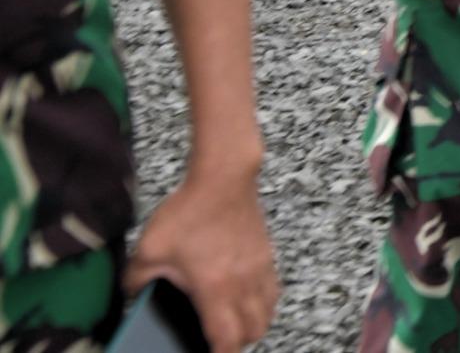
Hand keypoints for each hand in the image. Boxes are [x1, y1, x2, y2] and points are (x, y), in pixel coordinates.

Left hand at [124, 170, 278, 352]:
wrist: (223, 178)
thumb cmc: (189, 210)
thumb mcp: (149, 249)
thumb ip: (135, 281)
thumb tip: (132, 297)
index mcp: (215, 287)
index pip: (227, 337)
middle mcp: (244, 282)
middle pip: (254, 330)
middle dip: (237, 343)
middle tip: (217, 341)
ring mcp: (260, 268)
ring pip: (268, 312)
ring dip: (253, 324)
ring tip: (232, 325)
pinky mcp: (266, 255)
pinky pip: (273, 290)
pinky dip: (263, 303)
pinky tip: (245, 299)